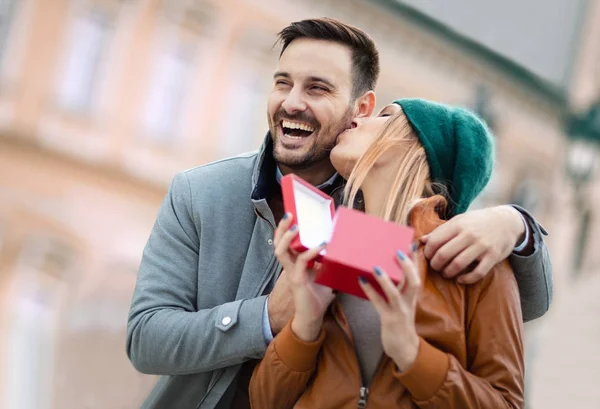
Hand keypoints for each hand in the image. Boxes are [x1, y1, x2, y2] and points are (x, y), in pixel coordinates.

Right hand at [272, 213, 333, 340]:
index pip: (285, 243)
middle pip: (278, 243)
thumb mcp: (324, 275)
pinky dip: (311, 252)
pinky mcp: (297, 281)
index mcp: (294, 264)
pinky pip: (301, 262)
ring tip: (296, 226)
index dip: (285, 230)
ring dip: (288, 237)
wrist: (313, 318)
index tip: (293, 216)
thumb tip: (342, 251)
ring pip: (281, 251)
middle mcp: (290, 266)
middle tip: (289, 215)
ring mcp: (291, 273)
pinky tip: (321, 245)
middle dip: (281, 228)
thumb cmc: (318, 297)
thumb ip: (328, 264)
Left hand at [358, 247, 420, 370]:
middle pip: (413, 281)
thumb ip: (398, 289)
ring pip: (395, 293)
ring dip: (386, 279)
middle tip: (398, 251)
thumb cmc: (400, 322)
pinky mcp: (390, 320)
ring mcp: (400, 311)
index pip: (416, 274)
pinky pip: (379, 304)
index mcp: (412, 296)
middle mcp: (409, 302)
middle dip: (407, 266)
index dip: (414, 260)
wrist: (405, 349)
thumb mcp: (404, 304)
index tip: (411, 245)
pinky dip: (370, 292)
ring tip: (375, 266)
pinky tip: (361, 281)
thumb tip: (383, 269)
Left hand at [421, 205, 524, 284]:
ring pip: (457, 265)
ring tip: (446, 273)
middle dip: (435, 265)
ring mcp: (482, 246)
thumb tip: (421, 241)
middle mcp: (469, 235)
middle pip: (443, 254)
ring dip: (447, 273)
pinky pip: (477, 273)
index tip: (428, 256)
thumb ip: (440, 231)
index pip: (435, 241)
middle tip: (435, 267)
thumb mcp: (458, 221)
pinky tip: (460, 279)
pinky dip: (465, 279)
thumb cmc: (476, 222)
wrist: (506, 221)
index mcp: (457, 225)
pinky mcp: (493, 257)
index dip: (427, 252)